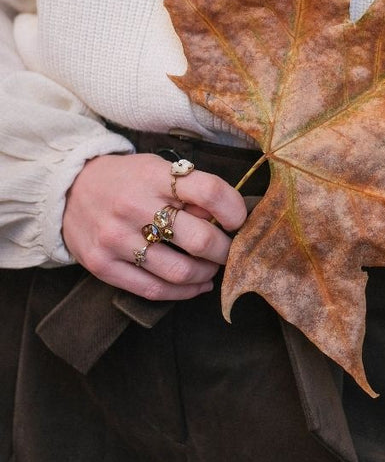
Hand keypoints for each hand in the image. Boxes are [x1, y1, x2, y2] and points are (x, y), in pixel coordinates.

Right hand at [62, 153, 246, 300]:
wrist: (69, 190)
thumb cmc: (126, 179)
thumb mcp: (157, 169)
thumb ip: (190, 189)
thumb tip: (226, 217)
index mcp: (155, 177)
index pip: (209, 191)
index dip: (233, 209)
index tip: (239, 219)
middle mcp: (135, 207)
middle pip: (199, 239)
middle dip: (225, 249)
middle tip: (231, 249)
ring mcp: (117, 239)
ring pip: (179, 271)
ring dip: (207, 273)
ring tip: (212, 267)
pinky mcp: (103, 266)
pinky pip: (153, 289)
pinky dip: (183, 292)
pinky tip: (196, 285)